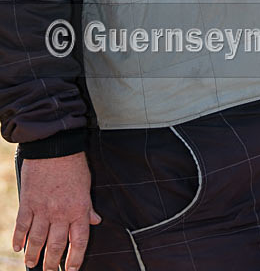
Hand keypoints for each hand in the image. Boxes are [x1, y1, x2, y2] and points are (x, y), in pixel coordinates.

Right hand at [13, 152, 101, 270]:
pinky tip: (18, 247)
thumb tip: (95, 220)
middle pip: (55, 246)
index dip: (75, 259)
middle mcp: (61, 214)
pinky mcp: (28, 203)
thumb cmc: (74, 164)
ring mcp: (42, 210)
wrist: (55, 147)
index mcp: (79, 209)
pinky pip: (22, 226)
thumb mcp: (87, 186)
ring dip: (33, 256)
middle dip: (52, 263)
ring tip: (32, 264)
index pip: (78, 242)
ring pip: (37, 241)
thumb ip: (88, 207)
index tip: (72, 270)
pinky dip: (19, 239)